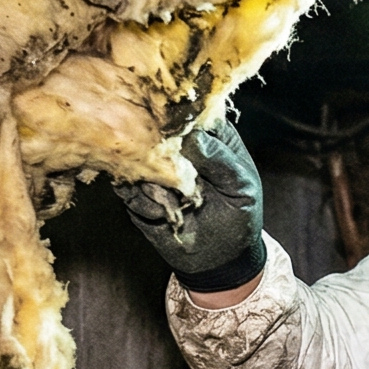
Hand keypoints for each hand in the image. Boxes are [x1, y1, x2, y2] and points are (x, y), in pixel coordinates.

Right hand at [117, 122, 265, 292]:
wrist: (220, 257)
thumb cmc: (238, 215)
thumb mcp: (241, 187)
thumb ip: (219, 160)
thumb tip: (191, 137)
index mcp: (208, 134)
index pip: (187, 112)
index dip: (178, 120)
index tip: (179, 140)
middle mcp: (177, 145)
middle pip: (153, 130)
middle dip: (160, 153)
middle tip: (176, 178)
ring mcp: (153, 167)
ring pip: (136, 159)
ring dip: (153, 183)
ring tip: (177, 202)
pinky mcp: (136, 191)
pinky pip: (127, 189)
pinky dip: (143, 202)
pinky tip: (163, 213)